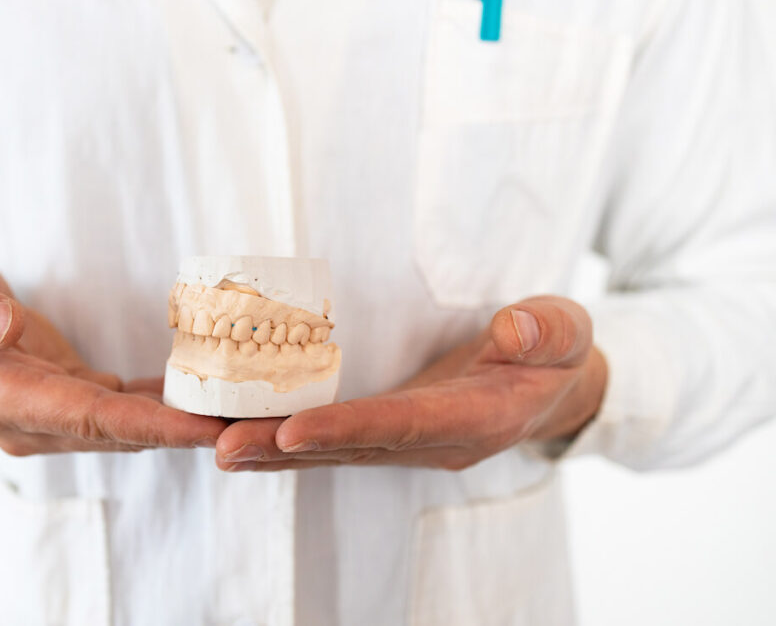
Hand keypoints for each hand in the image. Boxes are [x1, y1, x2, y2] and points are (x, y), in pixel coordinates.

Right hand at [0, 246, 225, 454]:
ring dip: (185, 423)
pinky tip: (211, 395)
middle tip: (251, 425)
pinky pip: (127, 407)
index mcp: (2, 398)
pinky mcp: (72, 399)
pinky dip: (167, 405)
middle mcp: (34, 420)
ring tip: (247, 415)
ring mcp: (55, 416)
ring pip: (130, 425)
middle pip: (121, 431)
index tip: (203, 429)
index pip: (86, 418)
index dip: (147, 424)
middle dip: (186, 431)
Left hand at [213, 296, 606, 471]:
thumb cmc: (553, 355)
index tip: (292, 431)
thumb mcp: (568, 333)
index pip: (403, 426)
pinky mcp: (388, 431)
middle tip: (222, 447)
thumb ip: (549, 331)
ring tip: (211, 444)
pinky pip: (330, 439)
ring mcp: (406, 442)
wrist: (549, 389)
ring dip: (270, 450)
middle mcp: (431, 442)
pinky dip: (282, 439)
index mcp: (474, 421)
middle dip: (283, 450)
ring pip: (331, 451)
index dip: (347, 429)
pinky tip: (236, 432)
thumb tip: (516, 329)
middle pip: (350, 448)